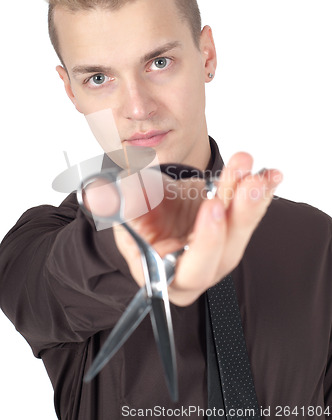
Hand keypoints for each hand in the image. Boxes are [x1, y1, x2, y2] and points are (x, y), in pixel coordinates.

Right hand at [111, 152, 281, 305]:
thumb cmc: (138, 216)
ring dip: (250, 199)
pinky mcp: (234, 230)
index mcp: (169, 276)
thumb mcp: (125, 210)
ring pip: (241, 229)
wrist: (156, 205)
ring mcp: (221, 251)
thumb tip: (97, 195)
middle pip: (225, 250)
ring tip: (254, 170)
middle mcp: (201, 269)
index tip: (212, 206)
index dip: (205, 242)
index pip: (190, 269)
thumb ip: (116, 203)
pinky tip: (270, 174)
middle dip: (237, 215)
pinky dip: (260, 192)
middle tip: (244, 182)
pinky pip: (250, 212)